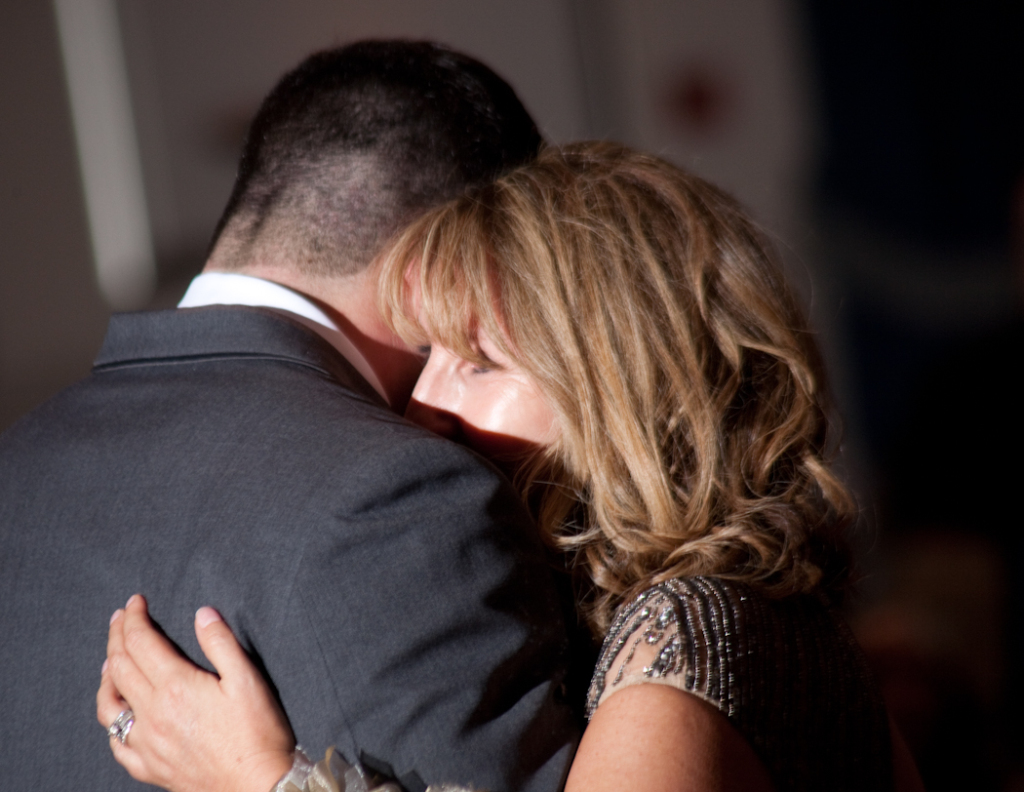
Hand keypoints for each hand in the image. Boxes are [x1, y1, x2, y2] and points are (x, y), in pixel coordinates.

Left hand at [97, 595, 295, 791]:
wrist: (256, 785)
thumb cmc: (257, 733)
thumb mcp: (247, 679)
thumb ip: (220, 643)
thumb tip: (203, 614)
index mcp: (176, 686)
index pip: (141, 642)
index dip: (135, 618)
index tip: (136, 603)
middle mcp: (153, 714)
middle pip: (120, 666)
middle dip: (117, 636)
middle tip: (121, 618)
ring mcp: (147, 743)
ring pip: (109, 703)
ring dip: (106, 674)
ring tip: (111, 658)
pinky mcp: (150, 767)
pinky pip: (117, 741)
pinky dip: (111, 719)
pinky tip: (117, 712)